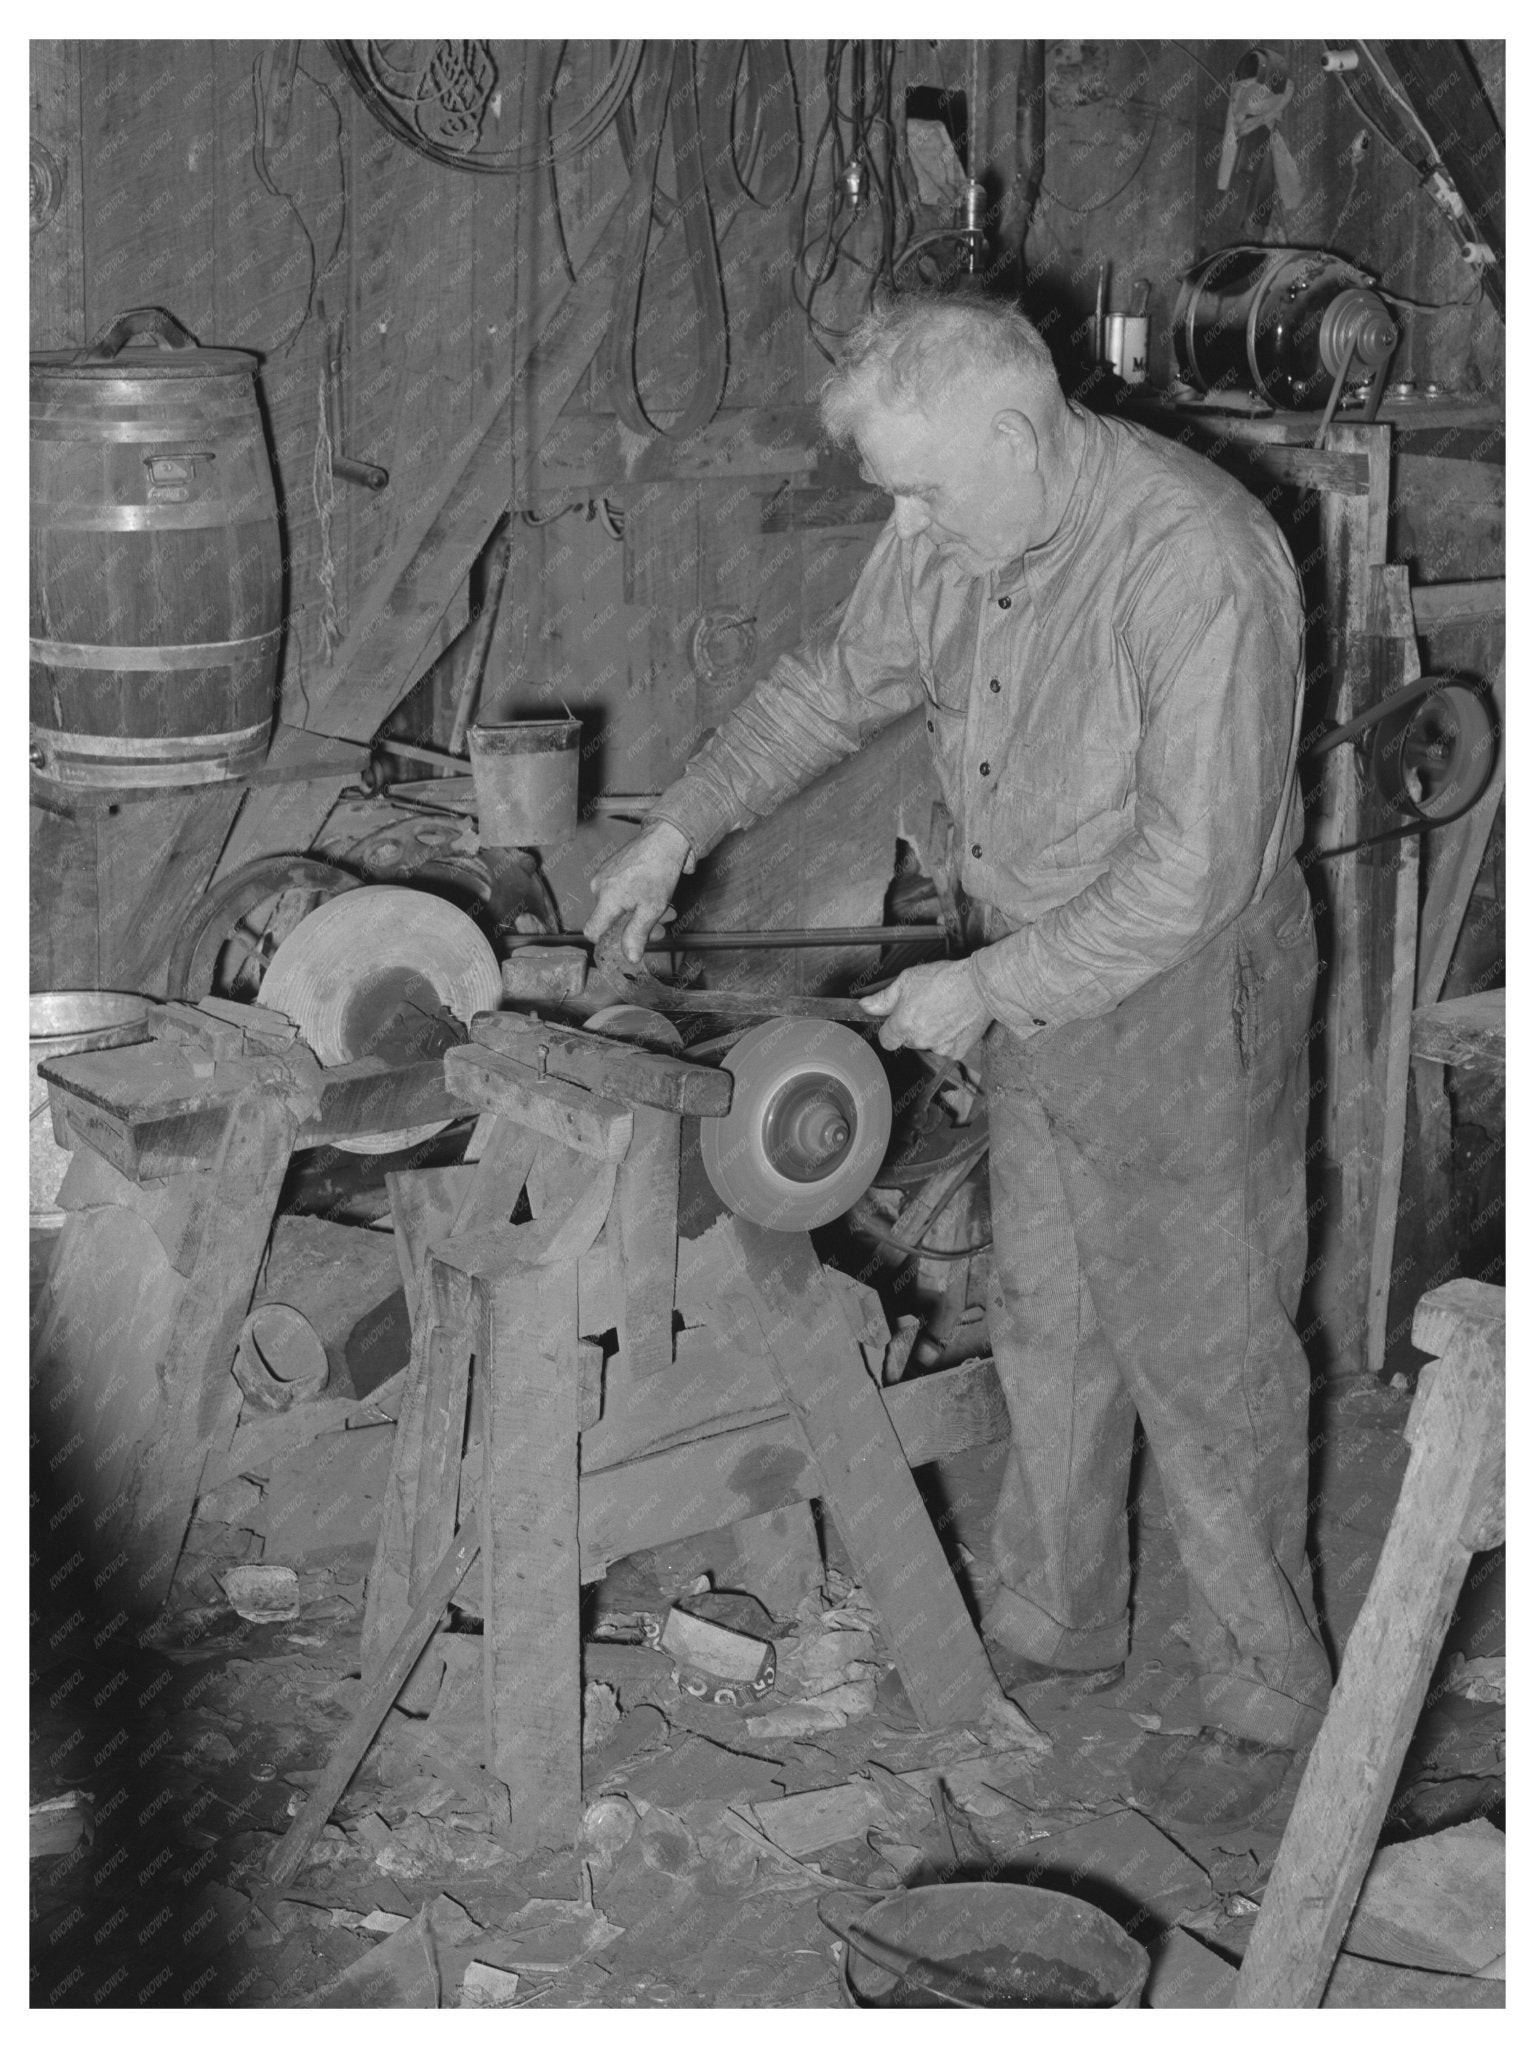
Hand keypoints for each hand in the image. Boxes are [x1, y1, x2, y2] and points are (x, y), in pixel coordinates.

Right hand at [583, 821, 689, 963]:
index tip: (624, 940)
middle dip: (633, 925)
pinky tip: (651, 893)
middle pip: (609, 918)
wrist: (664, 839)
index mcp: (605, 898)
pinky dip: (633, 896)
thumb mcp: (651, 909)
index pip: (592, 931)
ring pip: (616, 905)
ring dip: (637, 911)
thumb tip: (629, 958)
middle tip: (660, 926)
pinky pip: (617, 890)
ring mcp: (603, 874)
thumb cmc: (659, 872)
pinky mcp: (611, 866)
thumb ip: (637, 934)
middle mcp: (598, 886)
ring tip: (662, 907)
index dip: (606, 940)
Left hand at [858, 960, 991, 1059]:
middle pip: (907, 1041)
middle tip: (925, 1008)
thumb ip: (883, 998)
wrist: (979, 985)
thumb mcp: (907, 980)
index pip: (886, 1040)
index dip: (890, 1029)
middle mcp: (919, 1040)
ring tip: (942, 1011)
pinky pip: (946, 1049)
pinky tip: (954, 1021)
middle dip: (912, 1028)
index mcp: (903, 1025)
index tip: (897, 1020)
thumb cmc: (944, 979)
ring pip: (926, 1045)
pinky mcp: (957, 1052)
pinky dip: (949, 1039)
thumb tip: (865, 1006)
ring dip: (930, 1034)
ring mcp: (939, 1048)